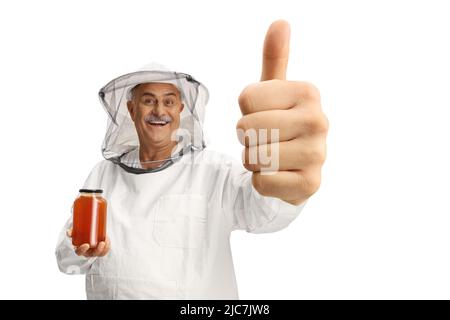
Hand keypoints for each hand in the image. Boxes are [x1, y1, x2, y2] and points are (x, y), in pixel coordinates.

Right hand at [67, 229, 110, 256]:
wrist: (89, 233)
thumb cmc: (81, 233)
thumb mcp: (76, 232)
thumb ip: (72, 232)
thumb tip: (67, 232)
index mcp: (80, 249)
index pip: (79, 252)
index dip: (83, 250)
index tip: (87, 245)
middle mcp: (87, 252)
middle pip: (92, 254)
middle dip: (98, 250)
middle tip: (101, 242)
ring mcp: (95, 252)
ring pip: (100, 253)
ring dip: (105, 247)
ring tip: (106, 239)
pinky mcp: (101, 250)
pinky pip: (105, 251)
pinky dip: (108, 246)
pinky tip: (107, 240)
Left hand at [237, 20, 328, 204]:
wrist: (290, 169)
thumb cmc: (277, 125)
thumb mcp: (273, 92)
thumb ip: (274, 59)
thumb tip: (280, 23)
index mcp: (308, 92)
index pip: (246, 99)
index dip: (245, 112)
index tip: (264, 116)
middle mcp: (319, 120)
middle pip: (247, 127)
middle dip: (246, 138)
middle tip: (265, 140)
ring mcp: (318, 154)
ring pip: (253, 156)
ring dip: (252, 161)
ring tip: (271, 157)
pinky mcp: (311, 184)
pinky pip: (261, 182)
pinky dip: (260, 182)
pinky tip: (277, 176)